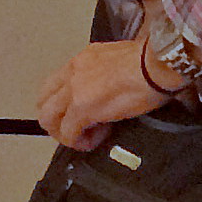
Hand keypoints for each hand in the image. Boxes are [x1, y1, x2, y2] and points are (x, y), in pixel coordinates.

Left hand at [36, 37, 161, 152]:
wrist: (157, 64)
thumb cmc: (151, 62)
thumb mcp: (120, 62)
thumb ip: (106, 75)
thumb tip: (109, 93)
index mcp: (84, 59)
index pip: (56, 83)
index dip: (64, 104)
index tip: (83, 113)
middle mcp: (73, 71)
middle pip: (44, 102)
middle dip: (57, 121)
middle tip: (77, 130)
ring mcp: (74, 90)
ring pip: (48, 119)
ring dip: (64, 133)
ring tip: (86, 138)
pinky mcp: (82, 108)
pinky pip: (68, 133)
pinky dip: (79, 141)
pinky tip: (96, 140)